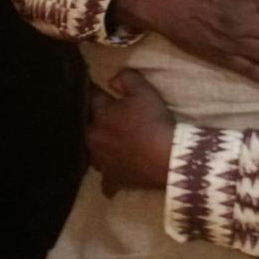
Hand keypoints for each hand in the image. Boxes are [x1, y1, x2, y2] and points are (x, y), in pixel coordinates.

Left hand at [87, 70, 176, 196]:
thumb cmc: (154, 121)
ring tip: (112, 145)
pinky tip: (116, 173)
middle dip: (97, 122)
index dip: (97, 92)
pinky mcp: (113, 180)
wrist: (167, 157)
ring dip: (101, 149)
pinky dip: (111, 177)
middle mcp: (93, 140)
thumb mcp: (144, 91)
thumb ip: (126, 78)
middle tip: (109, 118)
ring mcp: (102, 163)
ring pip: (95, 153)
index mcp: (98, 117)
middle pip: (90, 128)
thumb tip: (111, 79)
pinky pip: (107, 180)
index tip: (98, 88)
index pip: (92, 99)